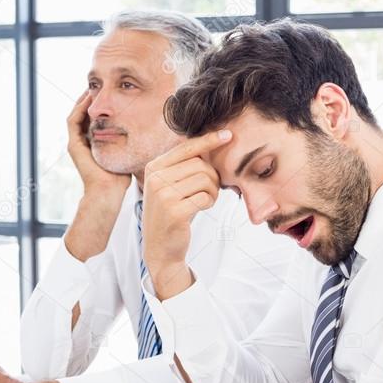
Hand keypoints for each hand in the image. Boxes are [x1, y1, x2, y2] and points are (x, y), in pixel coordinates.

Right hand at [63, 90, 131, 262]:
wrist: (109, 195)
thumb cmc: (125, 178)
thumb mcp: (133, 152)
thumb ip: (140, 140)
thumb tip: (161, 128)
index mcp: (98, 141)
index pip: (101, 115)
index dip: (108, 101)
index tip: (119, 89)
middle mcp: (85, 140)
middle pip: (88, 111)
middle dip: (96, 96)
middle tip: (105, 82)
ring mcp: (77, 142)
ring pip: (78, 112)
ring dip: (86, 98)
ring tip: (96, 85)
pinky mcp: (73, 146)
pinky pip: (73, 121)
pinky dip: (79, 108)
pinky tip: (89, 98)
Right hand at [142, 129, 232, 298]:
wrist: (161, 247)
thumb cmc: (172, 212)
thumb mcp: (171, 185)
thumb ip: (184, 166)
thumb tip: (212, 142)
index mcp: (154, 167)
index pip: (186, 147)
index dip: (209, 140)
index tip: (228, 135)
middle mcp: (155, 178)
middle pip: (200, 165)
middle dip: (213, 177)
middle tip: (211, 189)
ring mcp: (163, 195)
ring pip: (205, 180)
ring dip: (213, 191)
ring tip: (206, 199)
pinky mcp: (174, 211)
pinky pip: (205, 197)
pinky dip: (210, 202)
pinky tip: (202, 208)